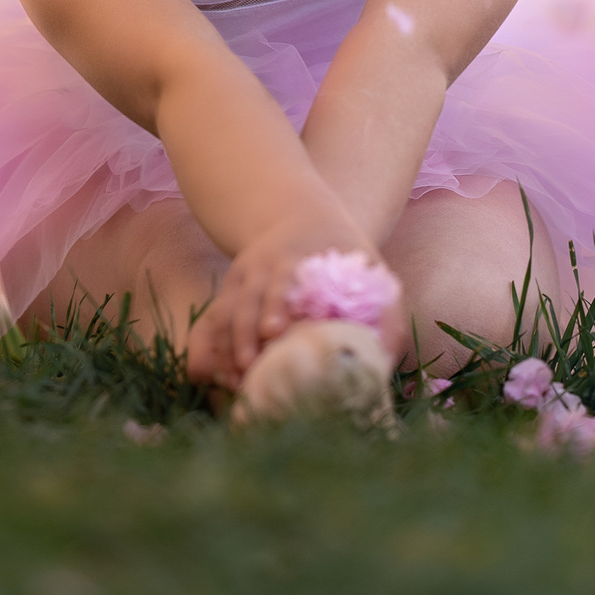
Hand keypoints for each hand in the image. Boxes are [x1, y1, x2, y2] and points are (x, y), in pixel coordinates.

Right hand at [184, 211, 402, 389]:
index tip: (273, 331)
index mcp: (300, 257)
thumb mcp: (370, 268)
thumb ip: (387, 313)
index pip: (284, 280)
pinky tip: (210, 375)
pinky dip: (208, 345)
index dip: (276, 304)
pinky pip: (212, 319)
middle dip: (245, 330)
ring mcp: (243, 277)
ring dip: (226, 344)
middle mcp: (265, 266)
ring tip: (233, 380)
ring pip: (226, 310)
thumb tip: (387, 361)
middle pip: (248, 298)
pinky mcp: (229, 290)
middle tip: (248, 363)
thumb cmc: (342, 256)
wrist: (297, 214)